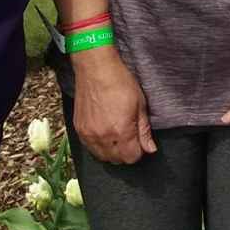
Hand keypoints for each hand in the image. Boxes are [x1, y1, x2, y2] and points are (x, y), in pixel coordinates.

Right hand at [71, 48, 155, 162]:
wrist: (95, 68)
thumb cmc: (120, 82)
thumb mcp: (140, 105)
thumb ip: (144, 131)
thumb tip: (150, 149)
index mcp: (121, 131)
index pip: (131, 158)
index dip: (138, 152)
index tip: (139, 142)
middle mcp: (103, 137)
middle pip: (116, 160)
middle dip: (126, 153)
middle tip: (129, 137)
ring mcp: (88, 134)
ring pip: (102, 157)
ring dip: (111, 151)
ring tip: (117, 135)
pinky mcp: (79, 129)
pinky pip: (89, 148)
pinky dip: (98, 146)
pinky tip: (105, 133)